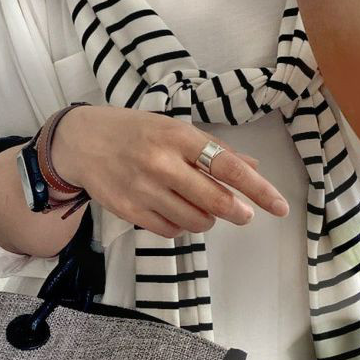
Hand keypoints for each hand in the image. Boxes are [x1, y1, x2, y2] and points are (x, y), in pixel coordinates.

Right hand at [51, 104, 288, 238]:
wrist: (80, 143)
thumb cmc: (133, 132)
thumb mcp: (173, 129)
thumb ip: (213, 149)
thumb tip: (252, 166)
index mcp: (178, 137)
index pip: (228, 166)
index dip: (258, 189)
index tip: (280, 206)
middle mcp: (162, 164)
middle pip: (215, 201)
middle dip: (236, 212)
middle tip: (242, 215)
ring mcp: (144, 190)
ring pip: (194, 221)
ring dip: (206, 220)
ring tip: (199, 207)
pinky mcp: (130, 212)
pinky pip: (170, 231)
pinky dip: (180, 227)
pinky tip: (174, 212)